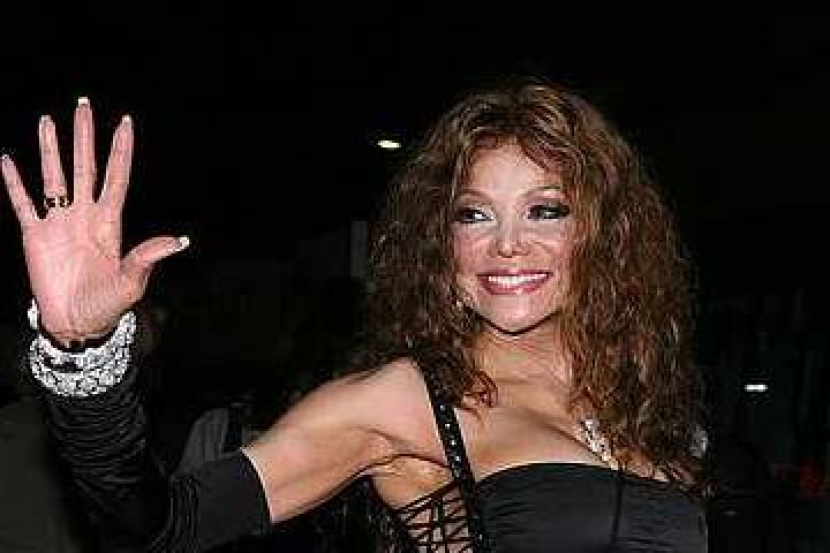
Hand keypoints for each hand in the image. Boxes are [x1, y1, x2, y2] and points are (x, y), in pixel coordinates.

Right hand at [1, 98, 187, 344]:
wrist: (76, 324)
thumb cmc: (107, 305)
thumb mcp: (132, 282)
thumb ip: (148, 257)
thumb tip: (179, 241)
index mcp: (110, 223)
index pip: (116, 176)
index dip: (120, 150)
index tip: (124, 122)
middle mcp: (85, 216)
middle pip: (85, 166)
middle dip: (84, 136)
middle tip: (83, 104)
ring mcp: (59, 223)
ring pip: (54, 176)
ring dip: (50, 149)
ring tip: (48, 120)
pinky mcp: (35, 236)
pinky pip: (22, 203)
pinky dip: (14, 182)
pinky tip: (9, 160)